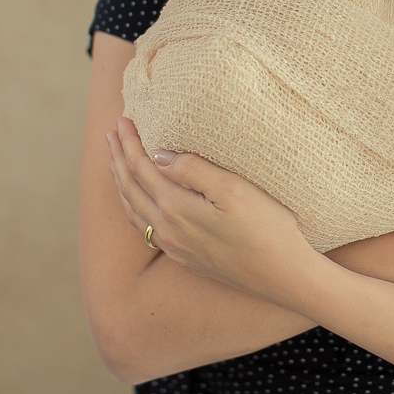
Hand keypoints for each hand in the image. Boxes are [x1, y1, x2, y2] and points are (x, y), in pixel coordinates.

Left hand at [106, 117, 317, 297]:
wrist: (283, 275)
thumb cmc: (267, 227)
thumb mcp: (235, 190)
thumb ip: (194, 170)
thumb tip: (158, 157)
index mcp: (177, 208)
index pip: (143, 168)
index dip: (131, 143)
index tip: (122, 119)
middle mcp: (169, 230)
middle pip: (132, 188)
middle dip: (119, 157)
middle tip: (110, 133)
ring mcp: (176, 247)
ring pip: (135, 211)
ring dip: (122, 184)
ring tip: (114, 163)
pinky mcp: (186, 258)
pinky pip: (146, 230)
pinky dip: (133, 209)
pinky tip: (136, 204)